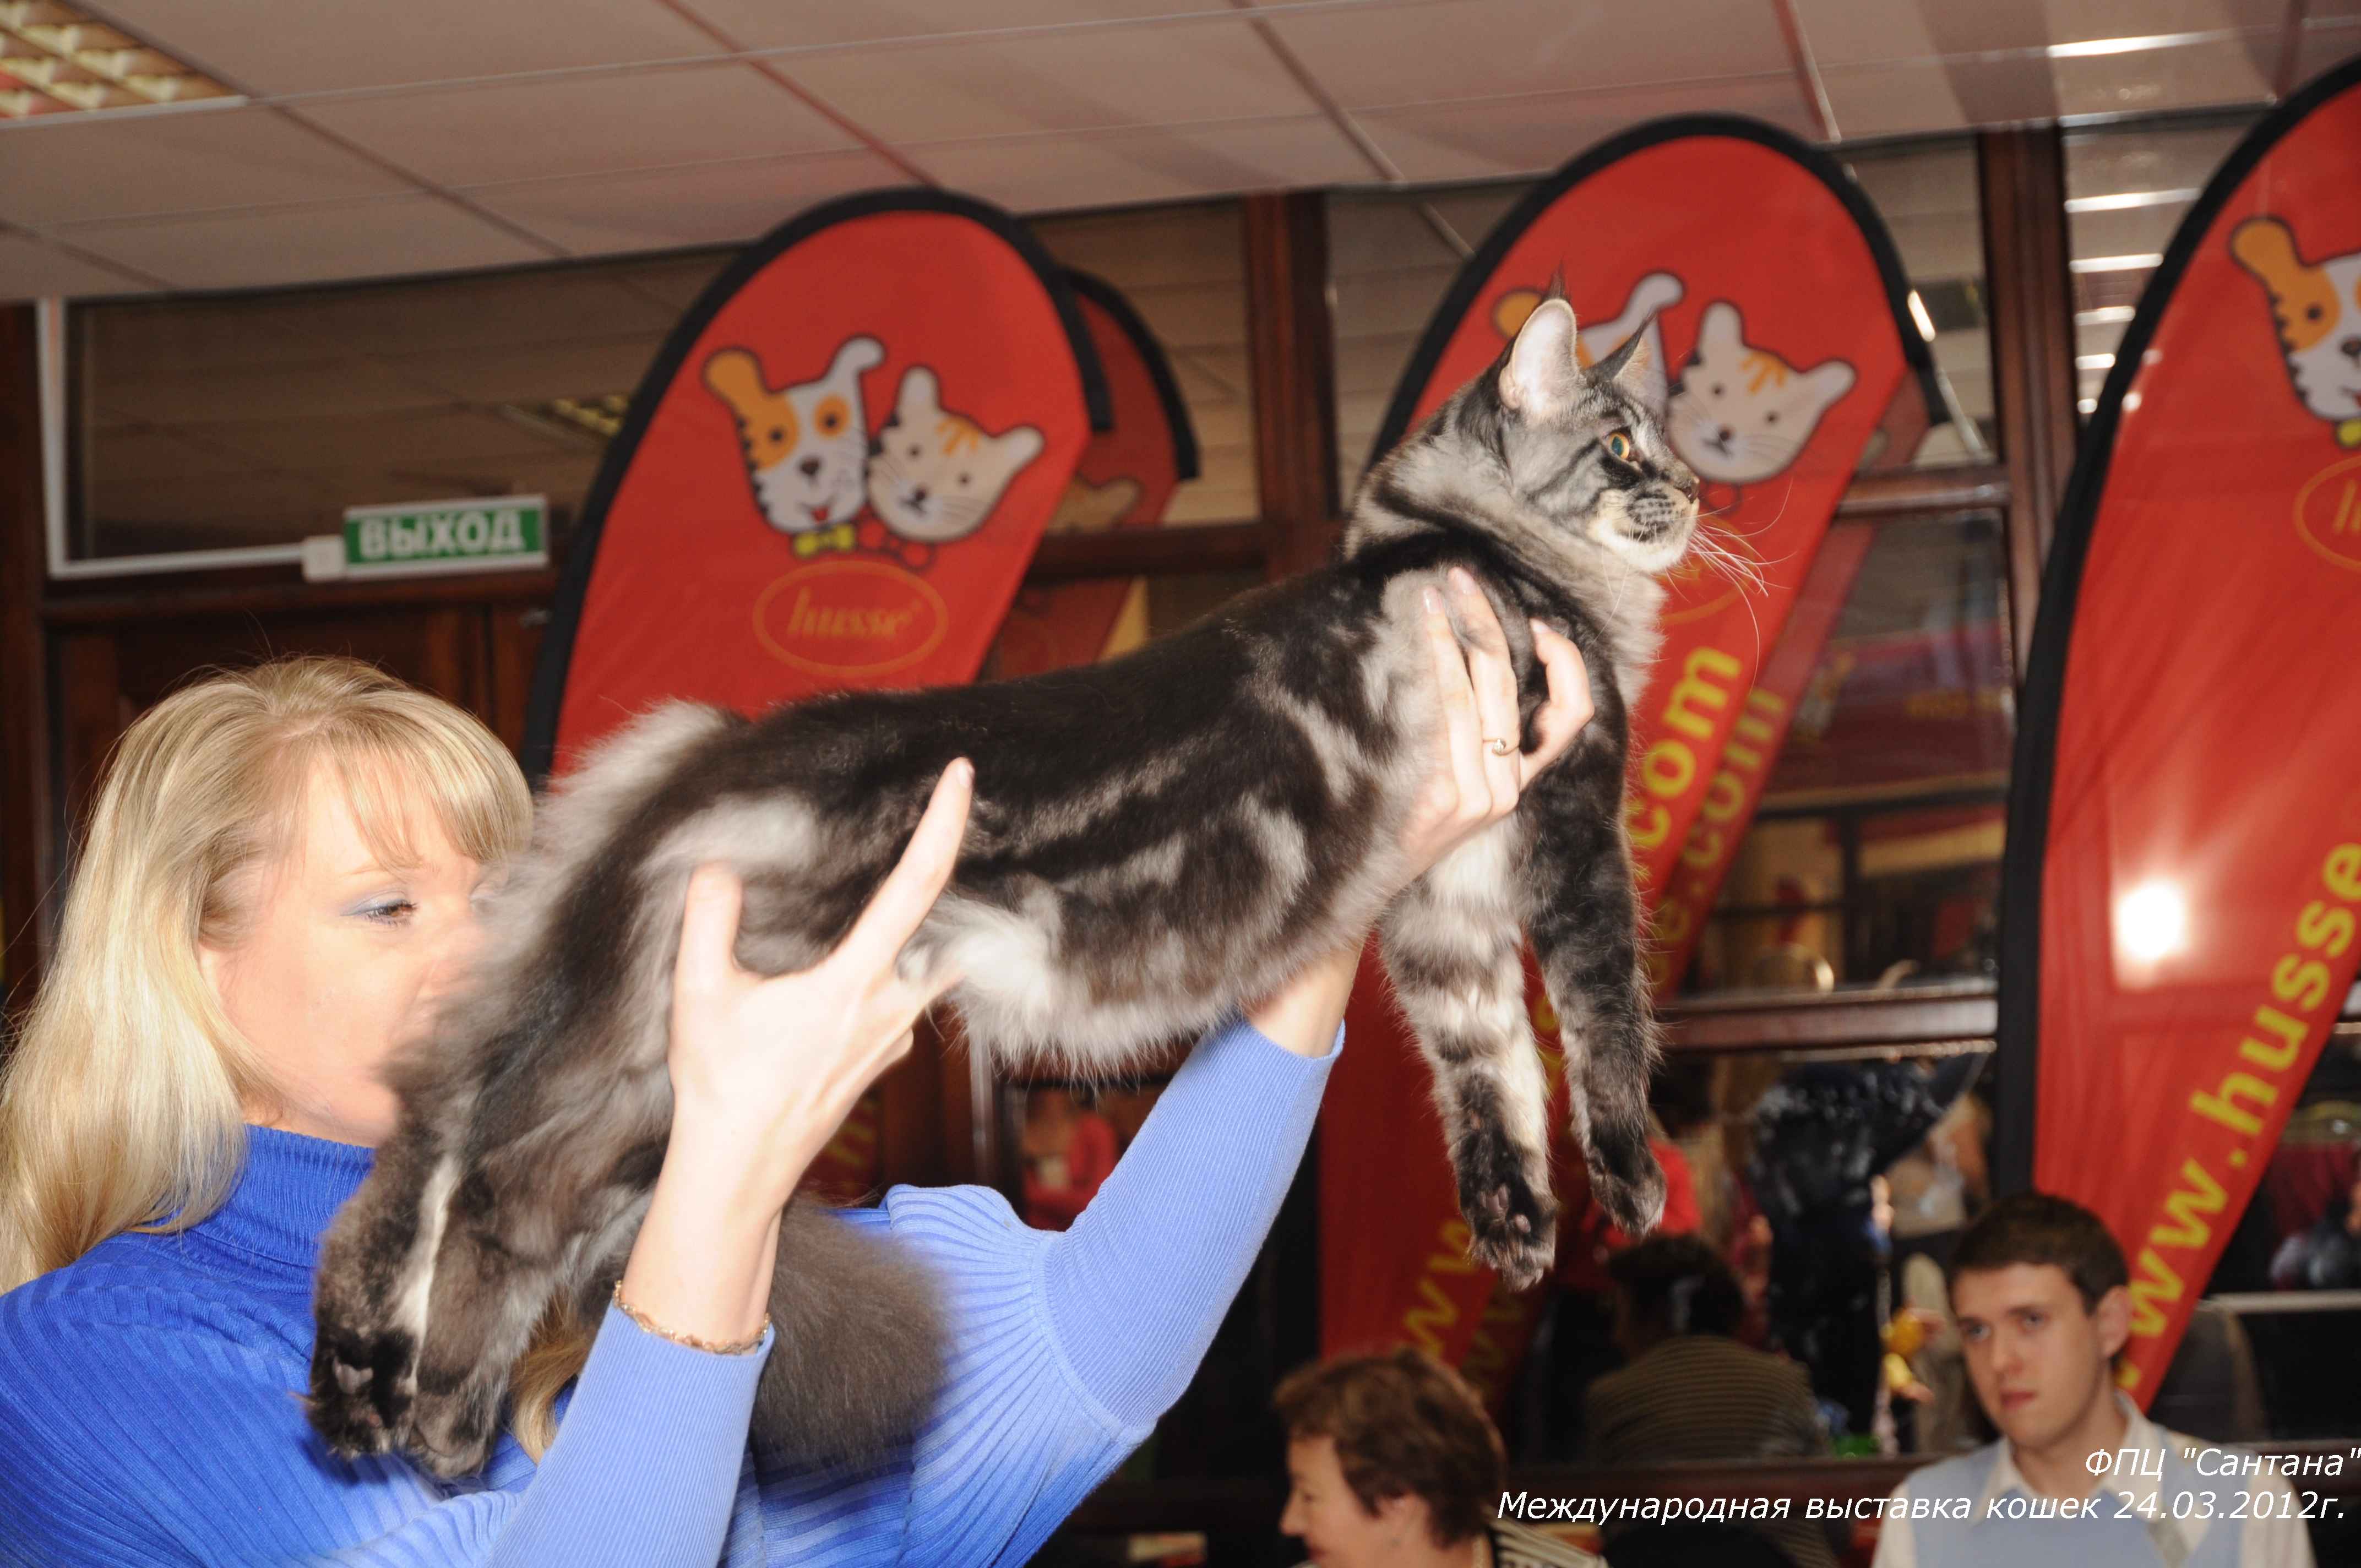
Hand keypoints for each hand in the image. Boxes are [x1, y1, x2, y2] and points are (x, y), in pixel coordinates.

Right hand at [665, 758, 972, 1209]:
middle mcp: (890, 1009)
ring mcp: (894, 1039)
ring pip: (930, 964)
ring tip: (908, 876)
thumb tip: (718, 869)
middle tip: (950, 811)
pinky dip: (898, 967)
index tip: (962, 776)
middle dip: (949, 865)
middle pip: (945, 921)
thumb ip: (709, 921)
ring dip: (926, 922)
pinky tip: (867, 957)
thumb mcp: (700, 995)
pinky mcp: (884, 1060)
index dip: (944, 825)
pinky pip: (906, 999)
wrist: (739, 1171)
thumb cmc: (721, 1087)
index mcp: (854, 983)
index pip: (916, 886)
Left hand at [1395, 565, 1592, 884]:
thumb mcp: (1452, 787)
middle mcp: (1506, 791)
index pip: (1572, 718)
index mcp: (1518, 785)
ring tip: (1427, 599)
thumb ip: (1470, 737)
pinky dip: (1427, 674)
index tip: (1538, 626)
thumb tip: (1466, 657)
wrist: (1363, 882)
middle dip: (1485, 623)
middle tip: (1460, 578)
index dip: (1566, 666)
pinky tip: (1408, 644)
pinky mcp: (1441, 800)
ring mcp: (1475, 797)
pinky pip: (1438, 719)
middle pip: (1508, 688)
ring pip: (1468, 695)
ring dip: (1445, 638)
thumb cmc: (1403, 824)